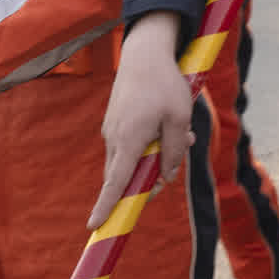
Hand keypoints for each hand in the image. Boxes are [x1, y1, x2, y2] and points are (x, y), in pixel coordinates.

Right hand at [92, 16, 193, 227]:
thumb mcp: (179, 119)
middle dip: (147, 180)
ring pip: (130, 160)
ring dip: (153, 158)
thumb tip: (166, 177)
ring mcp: (112, 130)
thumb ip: (174, 151)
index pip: (115, 183)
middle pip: (124, 176)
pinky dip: (148, 145)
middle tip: (171, 166)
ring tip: (183, 136)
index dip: (106, 206)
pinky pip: (130, 145)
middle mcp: (115, 138)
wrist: (144, 53)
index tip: (95, 226)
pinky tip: (169, 126)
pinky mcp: (114, 122)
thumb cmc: (165, 85)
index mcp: (129, 140)